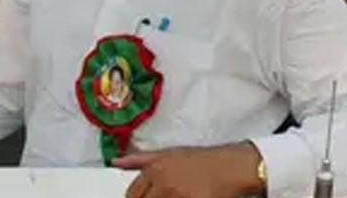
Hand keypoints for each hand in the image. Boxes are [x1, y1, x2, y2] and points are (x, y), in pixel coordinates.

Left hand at [114, 144, 261, 197]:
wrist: (231, 167)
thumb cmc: (202, 160)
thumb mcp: (169, 154)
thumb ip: (140, 159)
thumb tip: (115, 161)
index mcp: (155, 169)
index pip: (132, 194)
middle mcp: (163, 182)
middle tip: (168, 194)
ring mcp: (176, 196)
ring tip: (179, 193)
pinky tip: (188, 197)